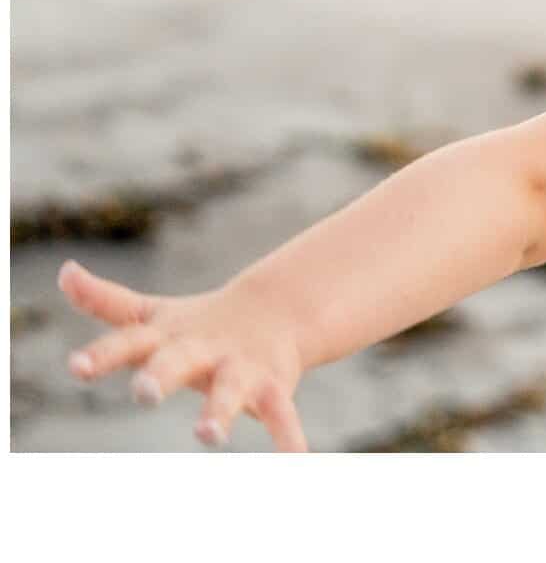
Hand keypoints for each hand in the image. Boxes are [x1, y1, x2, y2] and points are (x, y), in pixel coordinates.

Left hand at [58, 259, 308, 449]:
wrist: (278, 311)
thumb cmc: (198, 326)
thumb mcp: (152, 316)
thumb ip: (105, 301)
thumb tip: (63, 272)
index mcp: (168, 336)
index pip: (128, 340)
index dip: (103, 354)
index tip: (77, 367)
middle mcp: (203, 350)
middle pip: (179, 360)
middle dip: (163, 375)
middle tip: (145, 392)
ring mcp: (240, 367)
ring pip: (230, 390)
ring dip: (220, 411)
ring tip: (209, 437)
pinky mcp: (273, 385)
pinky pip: (282, 412)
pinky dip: (289, 437)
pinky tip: (296, 460)